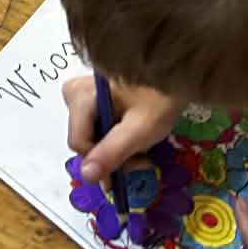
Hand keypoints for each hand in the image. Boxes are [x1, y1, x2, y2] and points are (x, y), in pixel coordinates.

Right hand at [62, 75, 180, 183]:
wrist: (173, 72)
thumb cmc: (160, 98)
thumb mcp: (140, 130)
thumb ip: (111, 152)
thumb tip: (86, 176)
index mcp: (79, 95)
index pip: (79, 144)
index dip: (105, 161)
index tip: (135, 164)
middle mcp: (74, 92)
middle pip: (85, 141)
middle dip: (114, 157)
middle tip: (143, 159)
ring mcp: (82, 94)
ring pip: (92, 138)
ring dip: (117, 150)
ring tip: (143, 147)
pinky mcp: (92, 98)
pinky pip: (97, 128)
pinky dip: (116, 138)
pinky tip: (134, 134)